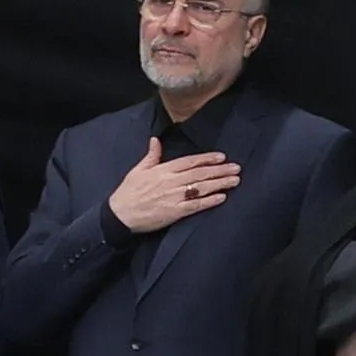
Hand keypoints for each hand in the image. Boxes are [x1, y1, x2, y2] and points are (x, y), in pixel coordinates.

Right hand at [104, 137, 240, 234]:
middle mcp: (171, 182)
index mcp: (163, 170)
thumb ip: (151, 156)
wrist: (119, 215)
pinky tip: (221, 197)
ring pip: (201, 188)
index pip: (190, 161)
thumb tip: (155, 140)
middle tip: (237, 168)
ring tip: (235, 180)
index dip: (207, 159)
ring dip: (219, 183)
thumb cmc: (127, 193)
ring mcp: (173, 197)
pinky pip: (195, 205)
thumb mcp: (137, 170)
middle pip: (200, 173)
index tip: (222, 157)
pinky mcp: (174, 212)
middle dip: (220, 170)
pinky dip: (209, 201)